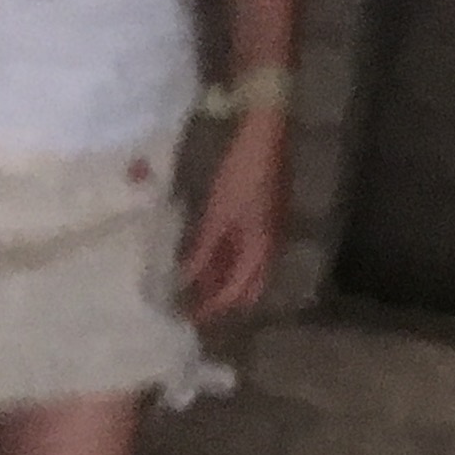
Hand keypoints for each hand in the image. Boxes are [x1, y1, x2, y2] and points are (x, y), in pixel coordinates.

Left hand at [180, 113, 285, 322]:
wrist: (265, 135)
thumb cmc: (241, 173)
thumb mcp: (217, 214)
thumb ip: (203, 251)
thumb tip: (185, 282)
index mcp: (261, 250)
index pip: (236, 293)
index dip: (213, 308)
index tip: (190, 319)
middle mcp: (269, 247)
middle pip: (247, 287)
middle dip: (223, 301)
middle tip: (194, 308)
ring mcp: (268, 232)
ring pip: (245, 270)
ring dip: (222, 280)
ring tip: (193, 286)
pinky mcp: (262, 218)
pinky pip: (243, 251)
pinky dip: (225, 260)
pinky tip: (206, 258)